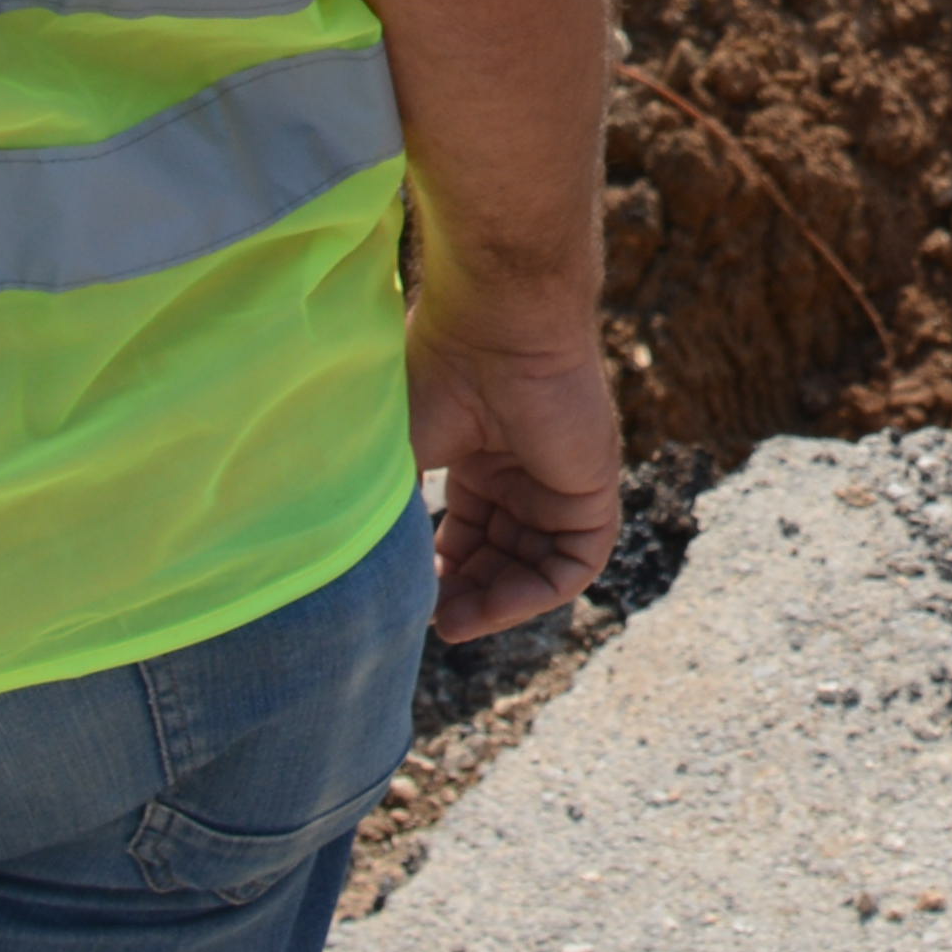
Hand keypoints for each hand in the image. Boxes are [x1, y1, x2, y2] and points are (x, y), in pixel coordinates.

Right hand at [411, 307, 625, 642]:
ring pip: (538, 565)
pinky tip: (489, 609)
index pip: (470, 531)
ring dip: (497, 603)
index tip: (408, 594)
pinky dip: (536, 595)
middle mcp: (525, 469)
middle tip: (431, 619)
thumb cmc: (436, 375)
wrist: (495, 329)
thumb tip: (356, 562)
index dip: (441, 568)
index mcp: (482, 453)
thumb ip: (387, 506)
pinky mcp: (595, 487)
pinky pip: (577, 562)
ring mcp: (562, 479)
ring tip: (452, 623)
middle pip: (503, 554)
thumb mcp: (396, 452)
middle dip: (468, 593)